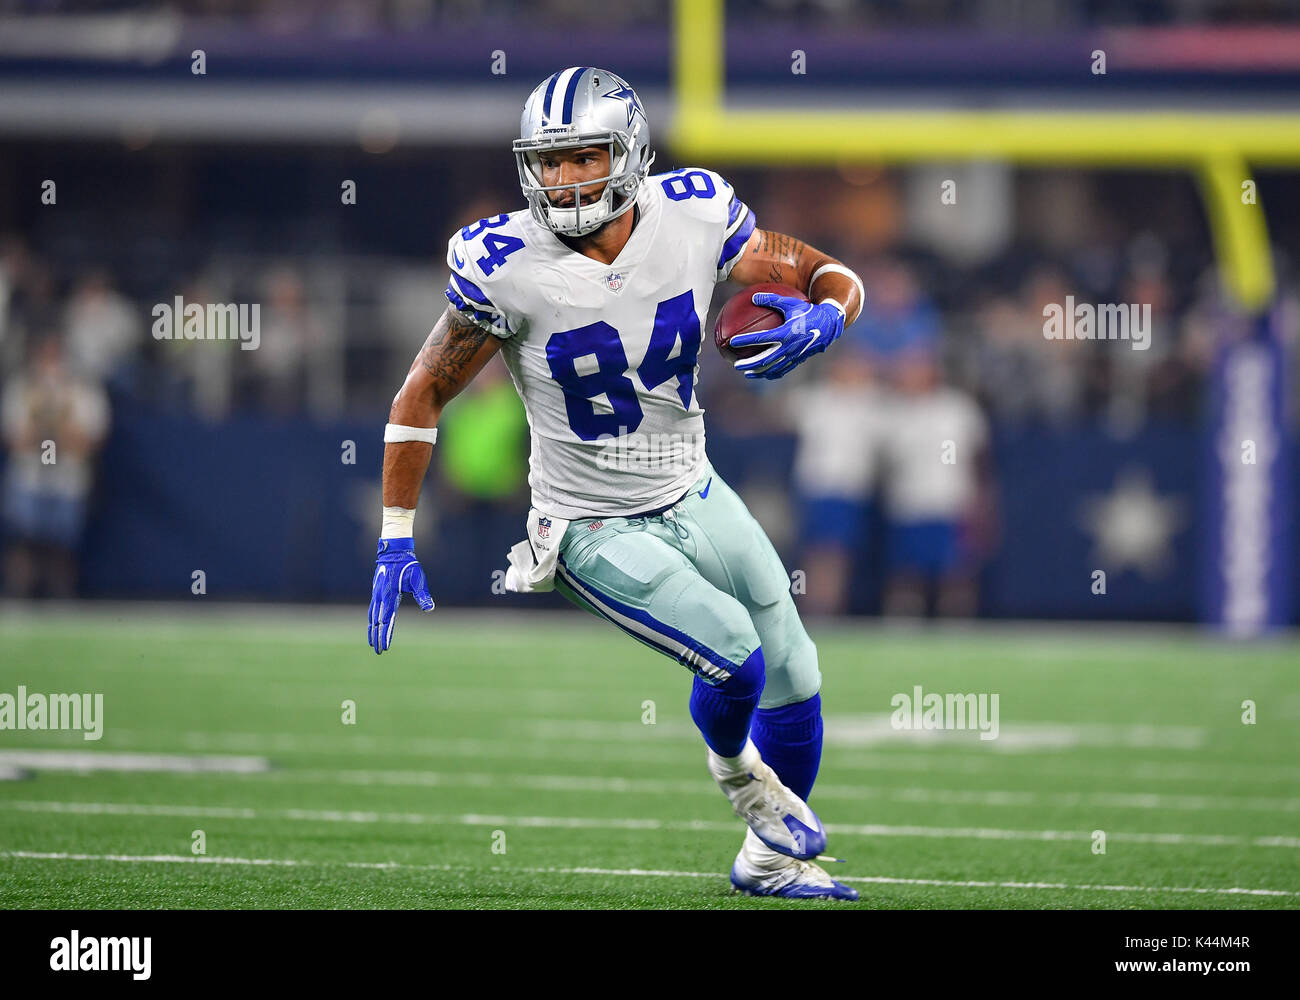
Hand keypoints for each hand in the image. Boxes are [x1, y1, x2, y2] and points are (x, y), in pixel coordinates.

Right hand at [367, 538, 434, 653]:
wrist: (394, 552)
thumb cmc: (408, 565)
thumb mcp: (418, 579)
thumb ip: (423, 595)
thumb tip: (430, 608)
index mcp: (390, 595)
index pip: (387, 620)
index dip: (385, 634)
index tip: (385, 647)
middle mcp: (380, 597)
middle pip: (377, 622)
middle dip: (377, 637)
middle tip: (379, 651)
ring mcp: (377, 595)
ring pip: (372, 617)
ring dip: (372, 631)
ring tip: (372, 643)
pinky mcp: (376, 593)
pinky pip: (372, 610)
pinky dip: (371, 621)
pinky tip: (372, 626)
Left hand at [730, 294, 844, 379]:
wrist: (829, 325)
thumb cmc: (808, 311)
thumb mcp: (790, 303)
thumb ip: (772, 299)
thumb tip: (753, 296)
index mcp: (785, 333)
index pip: (760, 339)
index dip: (745, 340)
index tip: (732, 342)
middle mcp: (789, 347)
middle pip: (764, 359)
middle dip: (749, 363)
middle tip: (736, 364)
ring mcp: (793, 356)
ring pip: (773, 368)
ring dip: (758, 372)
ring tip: (747, 372)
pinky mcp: (798, 360)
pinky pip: (782, 370)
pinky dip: (771, 373)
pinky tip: (763, 373)